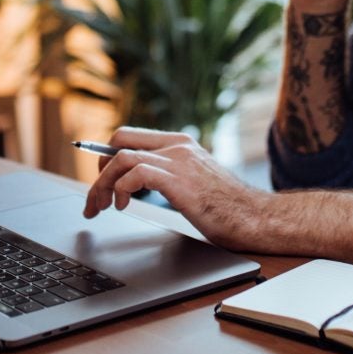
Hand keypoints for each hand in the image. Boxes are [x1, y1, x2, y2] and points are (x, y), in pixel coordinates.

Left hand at [82, 127, 270, 251]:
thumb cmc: (229, 208)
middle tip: (95, 197)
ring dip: (102, 183)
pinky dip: (120, 189)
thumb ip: (170, 175)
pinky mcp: (179, 180)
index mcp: (181, 144)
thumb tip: (139, 184)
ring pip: (121, 157)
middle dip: (99, 169)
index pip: (131, 135)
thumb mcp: (194, 183)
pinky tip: (122, 205)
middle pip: (120, 140)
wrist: (257, 218)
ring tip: (101, 206)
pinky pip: (135, 173)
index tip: (99, 179)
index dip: (107, 156)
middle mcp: (178, 146)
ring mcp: (179, 161)